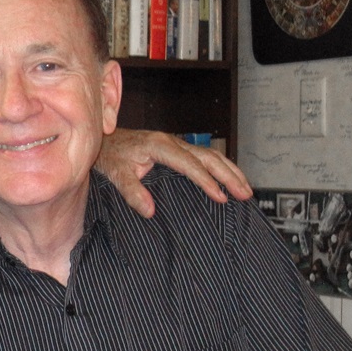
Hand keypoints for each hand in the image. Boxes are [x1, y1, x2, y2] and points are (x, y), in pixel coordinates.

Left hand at [97, 128, 251, 218]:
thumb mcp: (117, 174)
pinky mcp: (178, 148)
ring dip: (230, 171)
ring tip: (246, 189)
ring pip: (212, 155)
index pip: (190, 165)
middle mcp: (173, 141)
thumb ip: (132, 191)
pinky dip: (222, 167)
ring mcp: (177, 143)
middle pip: (209, 158)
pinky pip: (205, 156)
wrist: (105, 139)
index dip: (207, 181)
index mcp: (160, 146)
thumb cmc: (111, 156)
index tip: (220, 197)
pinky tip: (230, 179)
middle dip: (229, 176)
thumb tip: (150, 211)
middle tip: (245, 194)